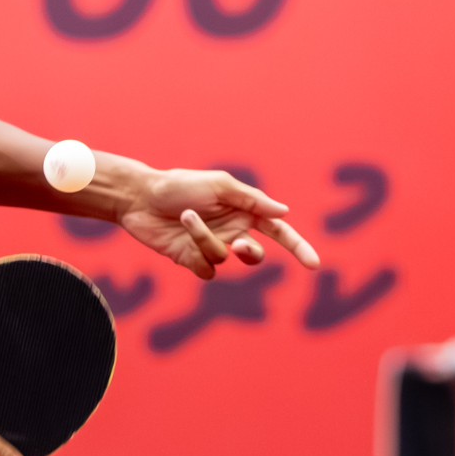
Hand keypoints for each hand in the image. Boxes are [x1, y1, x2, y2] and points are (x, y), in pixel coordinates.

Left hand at [118, 168, 320, 279]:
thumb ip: (251, 199)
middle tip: (239, 245)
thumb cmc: (179, 185)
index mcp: (243, 211)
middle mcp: (231, 231)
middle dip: (250, 254)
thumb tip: (284, 211)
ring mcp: (212, 247)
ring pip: (224, 260)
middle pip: (255, 256)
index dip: (298, 248)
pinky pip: (206, 271)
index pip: (278, 231)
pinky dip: (196, 256)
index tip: (314, 264)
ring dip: (205, 239)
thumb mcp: (217, 184)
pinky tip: (181, 241)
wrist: (140, 198)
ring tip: (186, 218)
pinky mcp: (191, 259)